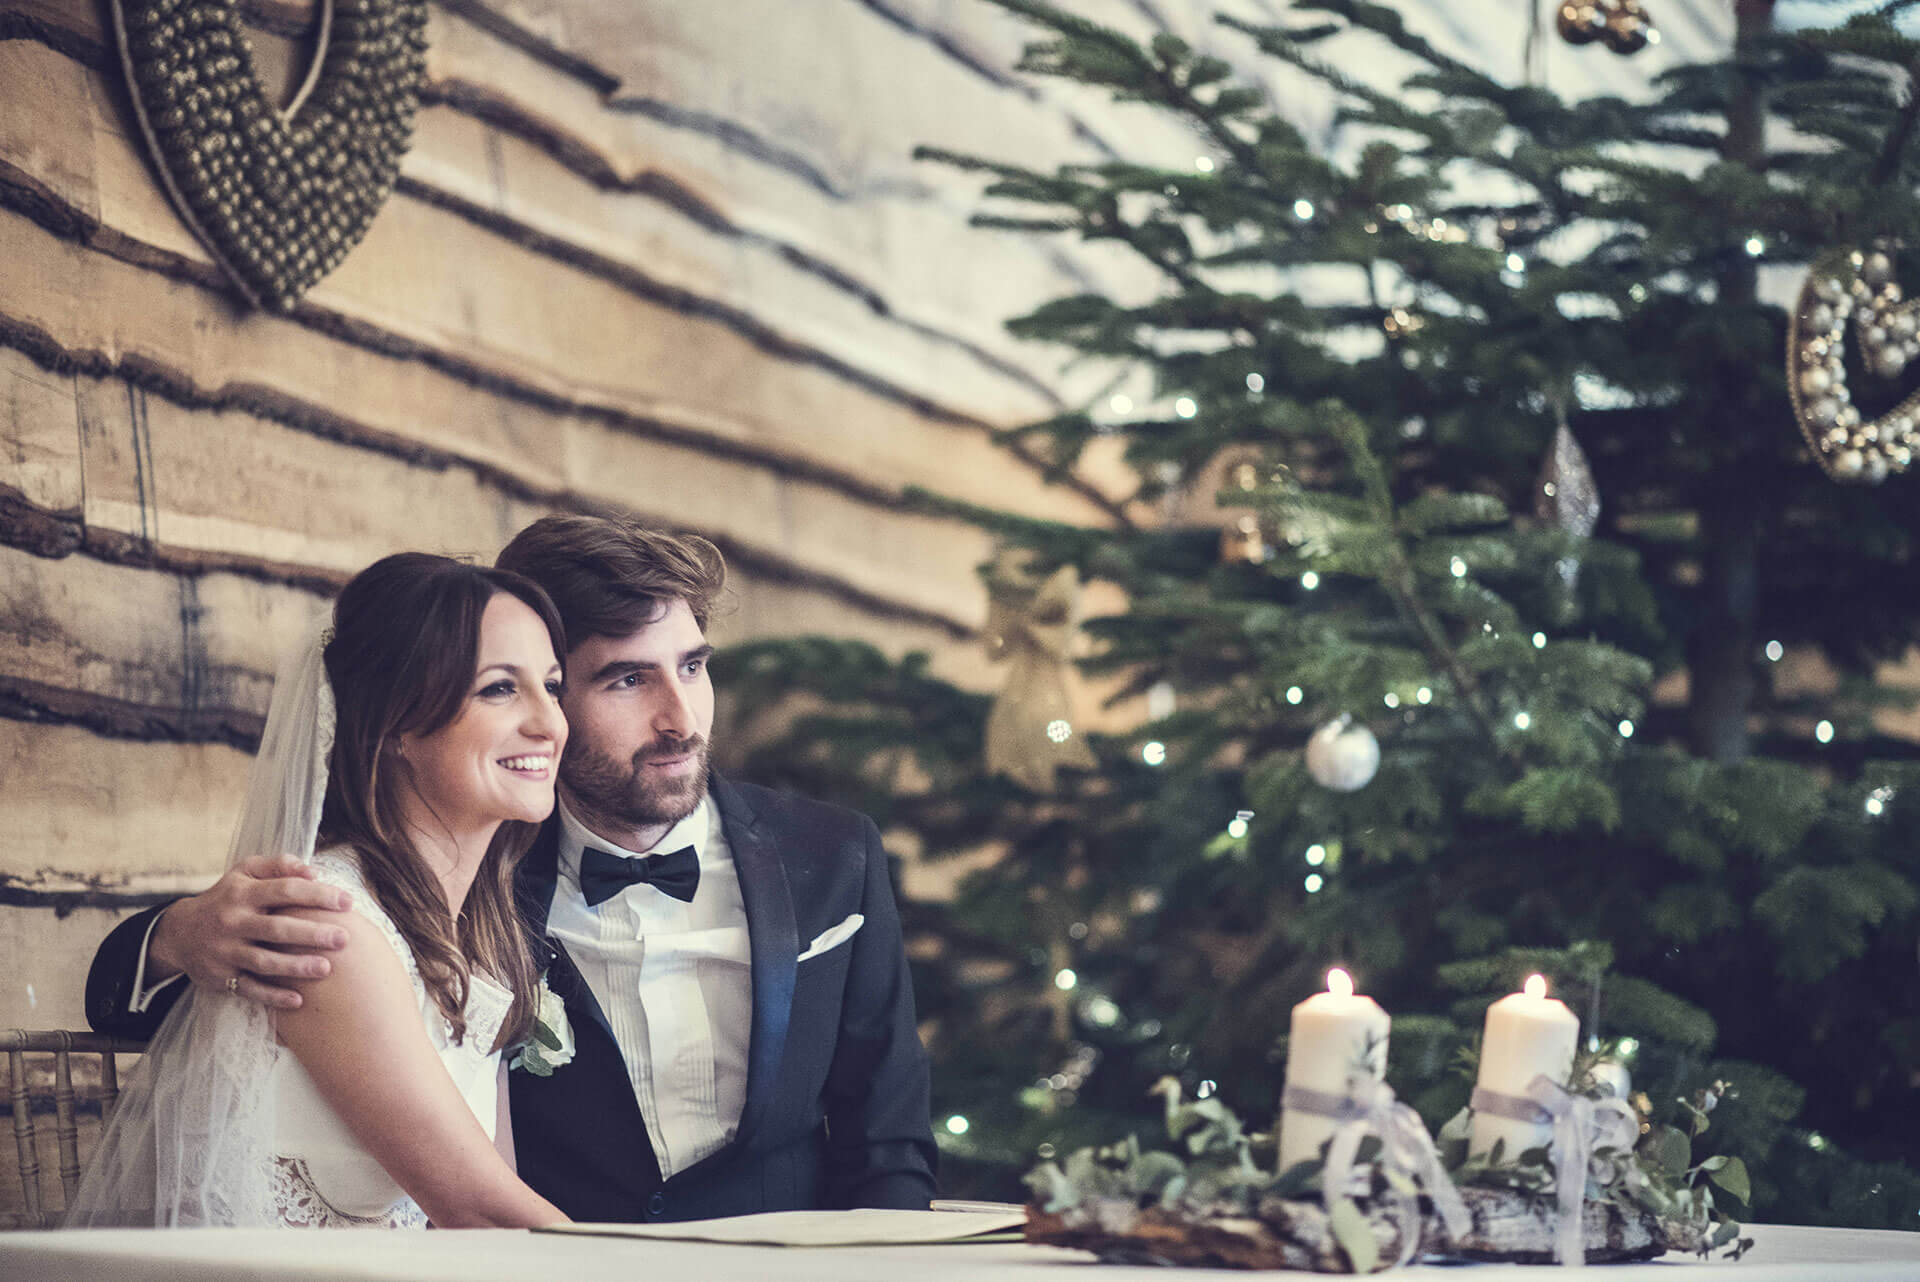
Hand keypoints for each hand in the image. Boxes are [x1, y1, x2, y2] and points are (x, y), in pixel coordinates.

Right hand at [148, 856, 352, 1008]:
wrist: (178, 932)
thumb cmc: (226, 897)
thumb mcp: (245, 872)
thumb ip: (279, 865)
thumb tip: (314, 871)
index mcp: (244, 893)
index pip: (286, 890)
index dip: (318, 895)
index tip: (348, 902)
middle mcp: (233, 922)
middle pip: (277, 928)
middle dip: (312, 934)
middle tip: (344, 939)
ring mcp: (226, 951)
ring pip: (264, 961)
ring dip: (295, 967)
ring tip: (326, 968)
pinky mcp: (221, 977)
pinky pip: (249, 989)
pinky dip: (272, 996)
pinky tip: (298, 1000)